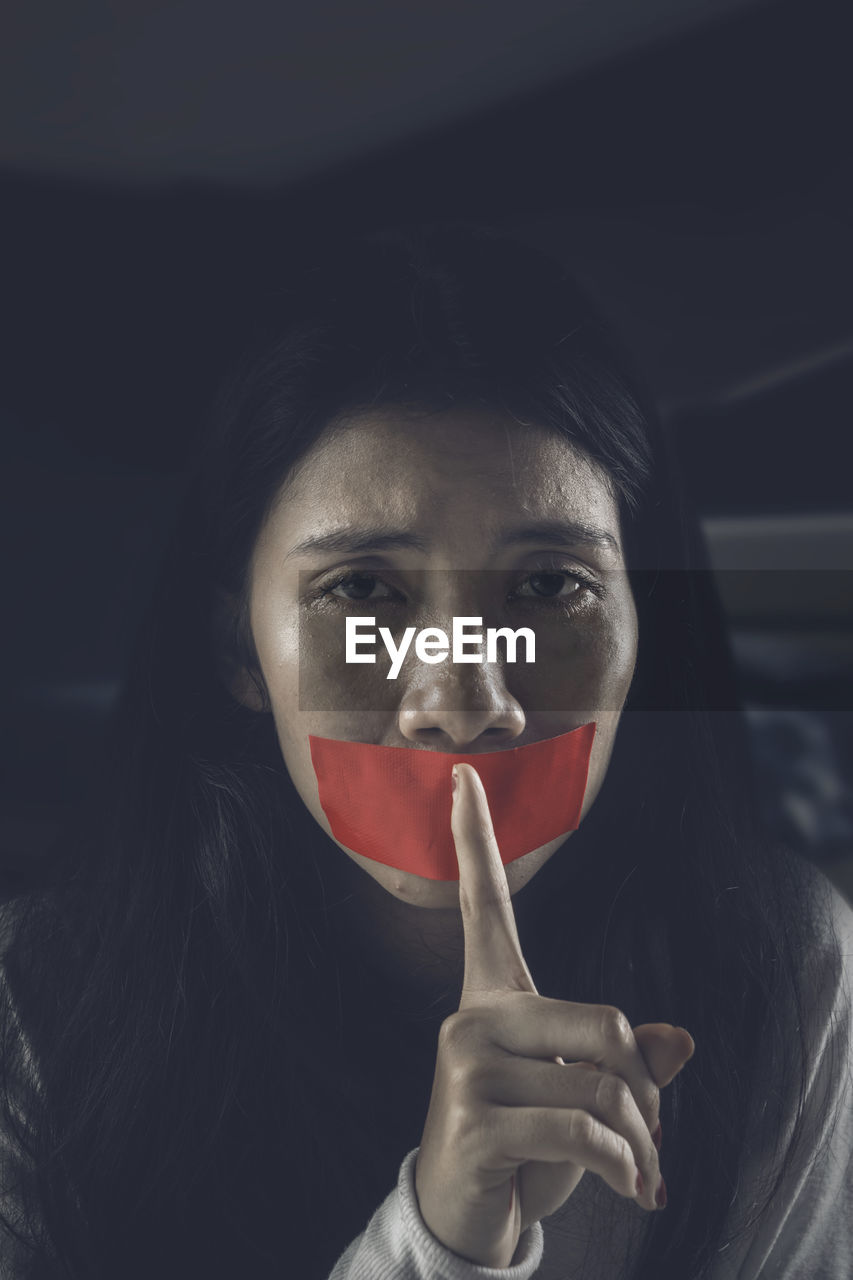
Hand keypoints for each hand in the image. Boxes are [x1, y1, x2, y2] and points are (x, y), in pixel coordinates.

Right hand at [414, 763, 694, 1267]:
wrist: (465, 1216)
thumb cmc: (524, 1146)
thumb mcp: (581, 1097)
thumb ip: (622, 1060)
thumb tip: (682, 1043)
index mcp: (493, 999)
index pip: (486, 906)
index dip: (475, 839)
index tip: (465, 777)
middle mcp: (471, 1018)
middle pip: (604, 1021)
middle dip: (647, 1090)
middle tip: (655, 1139)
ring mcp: (465, 1065)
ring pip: (602, 1084)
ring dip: (642, 1142)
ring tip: (642, 1177)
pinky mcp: (472, 1118)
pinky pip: (582, 1128)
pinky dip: (626, 1167)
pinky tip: (632, 1191)